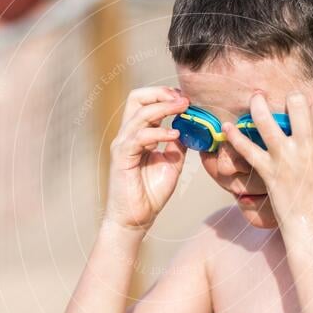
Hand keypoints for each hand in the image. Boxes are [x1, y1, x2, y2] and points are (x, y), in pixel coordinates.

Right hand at [104, 87, 188, 230]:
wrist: (136, 219)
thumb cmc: (150, 193)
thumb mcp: (172, 163)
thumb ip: (178, 144)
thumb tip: (191, 127)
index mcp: (138, 134)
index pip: (145, 102)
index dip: (165, 96)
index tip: (186, 100)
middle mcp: (128, 135)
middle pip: (136, 98)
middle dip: (161, 93)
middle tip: (183, 98)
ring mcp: (123, 144)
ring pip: (139, 114)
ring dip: (164, 108)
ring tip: (184, 108)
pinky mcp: (122, 157)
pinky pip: (139, 137)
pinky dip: (158, 133)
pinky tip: (174, 135)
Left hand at [223, 92, 312, 229]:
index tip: (309, 108)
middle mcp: (308, 147)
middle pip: (297, 103)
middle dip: (291, 97)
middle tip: (286, 100)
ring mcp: (285, 158)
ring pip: (266, 120)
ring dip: (258, 104)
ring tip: (255, 97)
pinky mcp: (268, 171)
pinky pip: (247, 149)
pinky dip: (234, 136)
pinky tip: (227, 126)